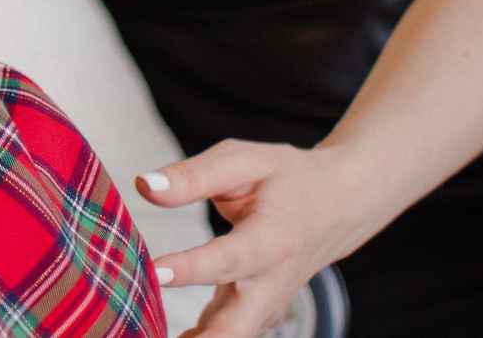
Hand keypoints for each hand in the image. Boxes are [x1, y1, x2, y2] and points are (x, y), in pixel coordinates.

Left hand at [137, 139, 379, 337]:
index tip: (154, 273)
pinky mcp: (257, 311)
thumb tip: (145, 185)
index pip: (228, 260)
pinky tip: (166, 336)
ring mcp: (267, 303)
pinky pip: (230, 334)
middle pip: (238, 327)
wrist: (338, 204)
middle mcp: (272, 281)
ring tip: (150, 333)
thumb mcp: (242, 162)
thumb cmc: (285, 178)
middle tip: (152, 331)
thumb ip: (193, 176)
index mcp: (271, 239)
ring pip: (236, 337)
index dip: (191, 269)